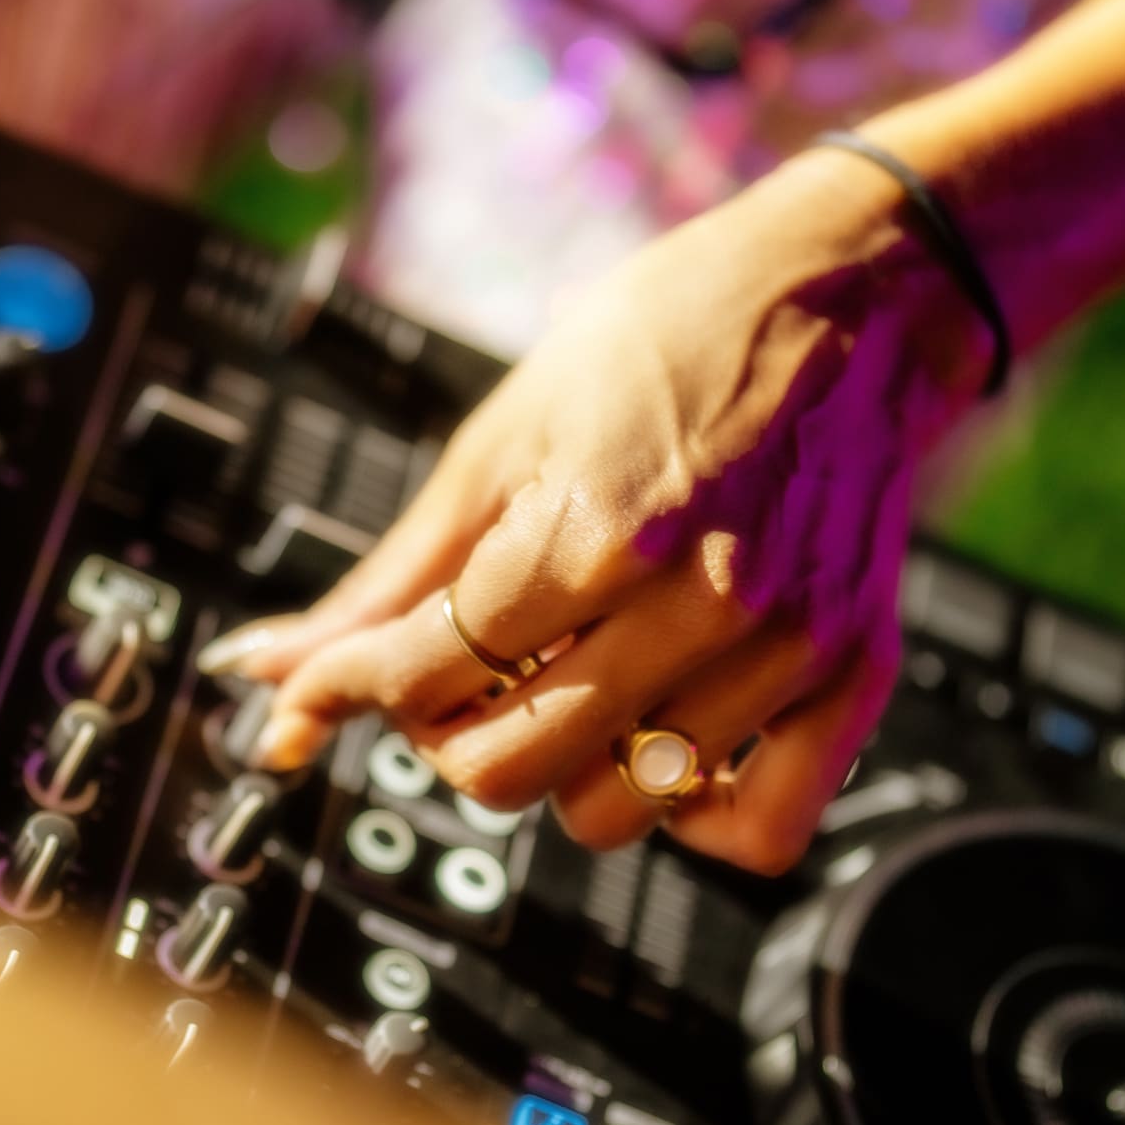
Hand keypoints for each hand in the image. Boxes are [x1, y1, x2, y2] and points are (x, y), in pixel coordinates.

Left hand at [200, 150, 982, 871]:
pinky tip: (659, 739)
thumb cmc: (669, 338)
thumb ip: (390, 578)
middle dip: (446, 734)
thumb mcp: (504, 437)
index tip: (340, 681)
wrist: (855, 292)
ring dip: (559, 770)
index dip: (358, 686)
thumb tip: (269, 674)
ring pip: (611, 813)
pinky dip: (688, 815)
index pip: (427, 675)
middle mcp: (696, 600)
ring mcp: (783, 647)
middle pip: (504, 769)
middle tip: (457, 675)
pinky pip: (754, 833)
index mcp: (593, 527)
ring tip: (566, 686)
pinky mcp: (851, 674)